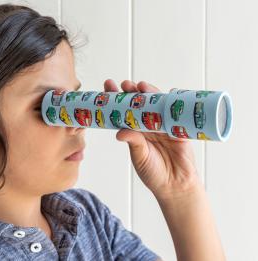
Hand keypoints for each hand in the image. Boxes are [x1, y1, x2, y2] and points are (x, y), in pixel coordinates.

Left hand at [104, 79, 200, 199]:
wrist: (176, 185)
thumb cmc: (154, 173)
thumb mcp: (140, 157)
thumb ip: (134, 143)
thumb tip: (119, 133)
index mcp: (137, 133)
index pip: (125, 113)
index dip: (117, 101)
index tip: (108, 89)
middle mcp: (149, 126)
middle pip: (140, 105)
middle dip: (132, 93)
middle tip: (124, 85)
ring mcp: (164, 125)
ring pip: (156, 105)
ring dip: (149, 94)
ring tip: (140, 86)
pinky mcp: (178, 128)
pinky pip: (175, 113)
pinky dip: (171, 102)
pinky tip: (166, 93)